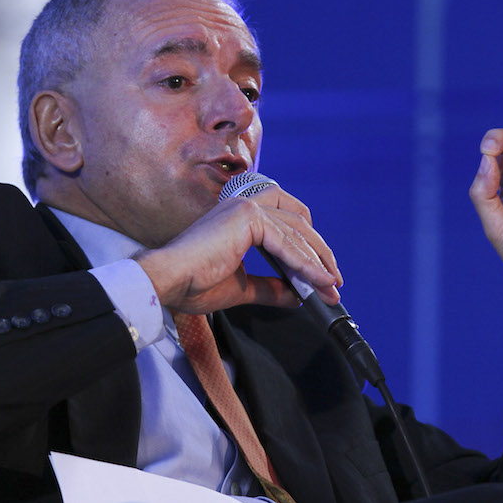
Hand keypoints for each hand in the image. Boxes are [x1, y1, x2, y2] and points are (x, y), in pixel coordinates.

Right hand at [132, 186, 341, 314]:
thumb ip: (270, 287)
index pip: (286, 226)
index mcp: (240, 218)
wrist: (168, 282)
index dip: (308, 251)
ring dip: (317, 263)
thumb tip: (295, 296)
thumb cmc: (193, 283)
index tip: (322, 277)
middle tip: (334, 282)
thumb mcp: (242, 287)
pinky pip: (286, 243)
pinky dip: (305, 264)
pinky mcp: (248, 217)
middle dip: (319, 255)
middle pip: (298, 225)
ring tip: (329, 286)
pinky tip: (317, 281)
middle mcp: (244, 206)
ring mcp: (246, 208)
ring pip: (296, 234)